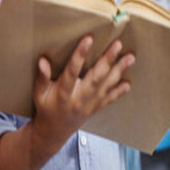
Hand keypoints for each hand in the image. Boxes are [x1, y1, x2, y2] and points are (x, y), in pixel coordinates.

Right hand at [32, 35, 134, 151]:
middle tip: (117, 44)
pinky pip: (110, 99)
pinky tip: (128, 83)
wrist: (54, 131)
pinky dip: (119, 91)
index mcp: (63, 93)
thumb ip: (41, 77)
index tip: (88, 39)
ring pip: (106, 86)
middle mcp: (79, 98)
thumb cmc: (46, 108)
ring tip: (130, 58)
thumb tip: (43, 61)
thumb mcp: (39, 94)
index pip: (72, 71)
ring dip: (119, 71)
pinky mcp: (96, 108)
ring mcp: (90, 104)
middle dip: (107, 60)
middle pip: (95, 77)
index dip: (79, 55)